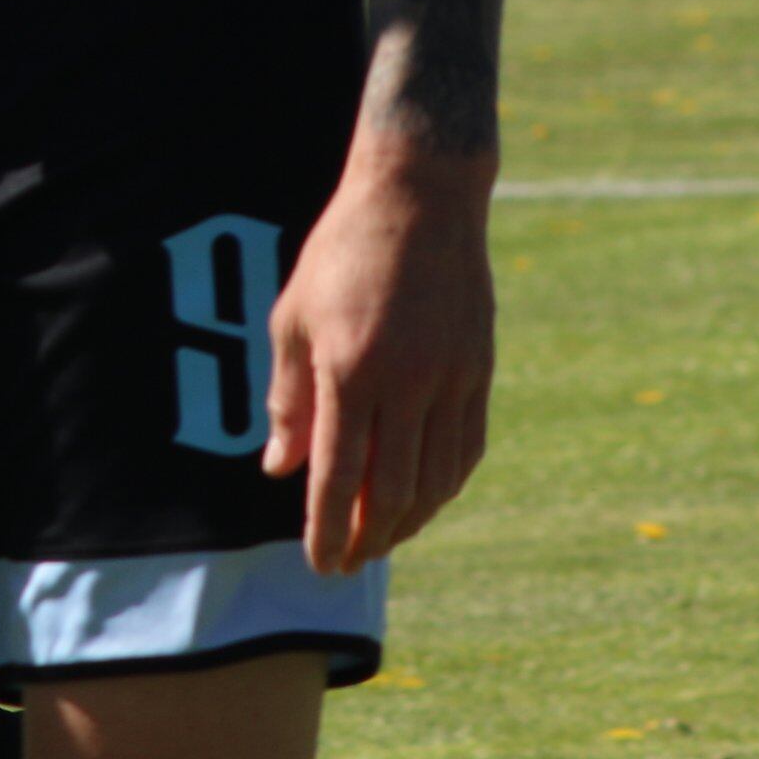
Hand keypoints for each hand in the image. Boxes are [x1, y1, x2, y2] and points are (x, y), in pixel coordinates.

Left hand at [263, 129, 496, 570]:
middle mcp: (406, 381)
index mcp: (350, 370)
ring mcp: (451, 377)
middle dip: (367, 539)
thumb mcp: (293, 316)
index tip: (319, 563)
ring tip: (382, 537)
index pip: (336, 477)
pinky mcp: (479, 369)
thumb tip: (280, 467)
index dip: (327, 530)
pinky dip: (445, 485)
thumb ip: (288, 397)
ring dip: (409, 522)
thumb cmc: (342, 251)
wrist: (420, 195)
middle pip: (390, 492)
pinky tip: (425, 496)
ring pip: (435, 480)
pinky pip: (466, 448)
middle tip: (348, 562)